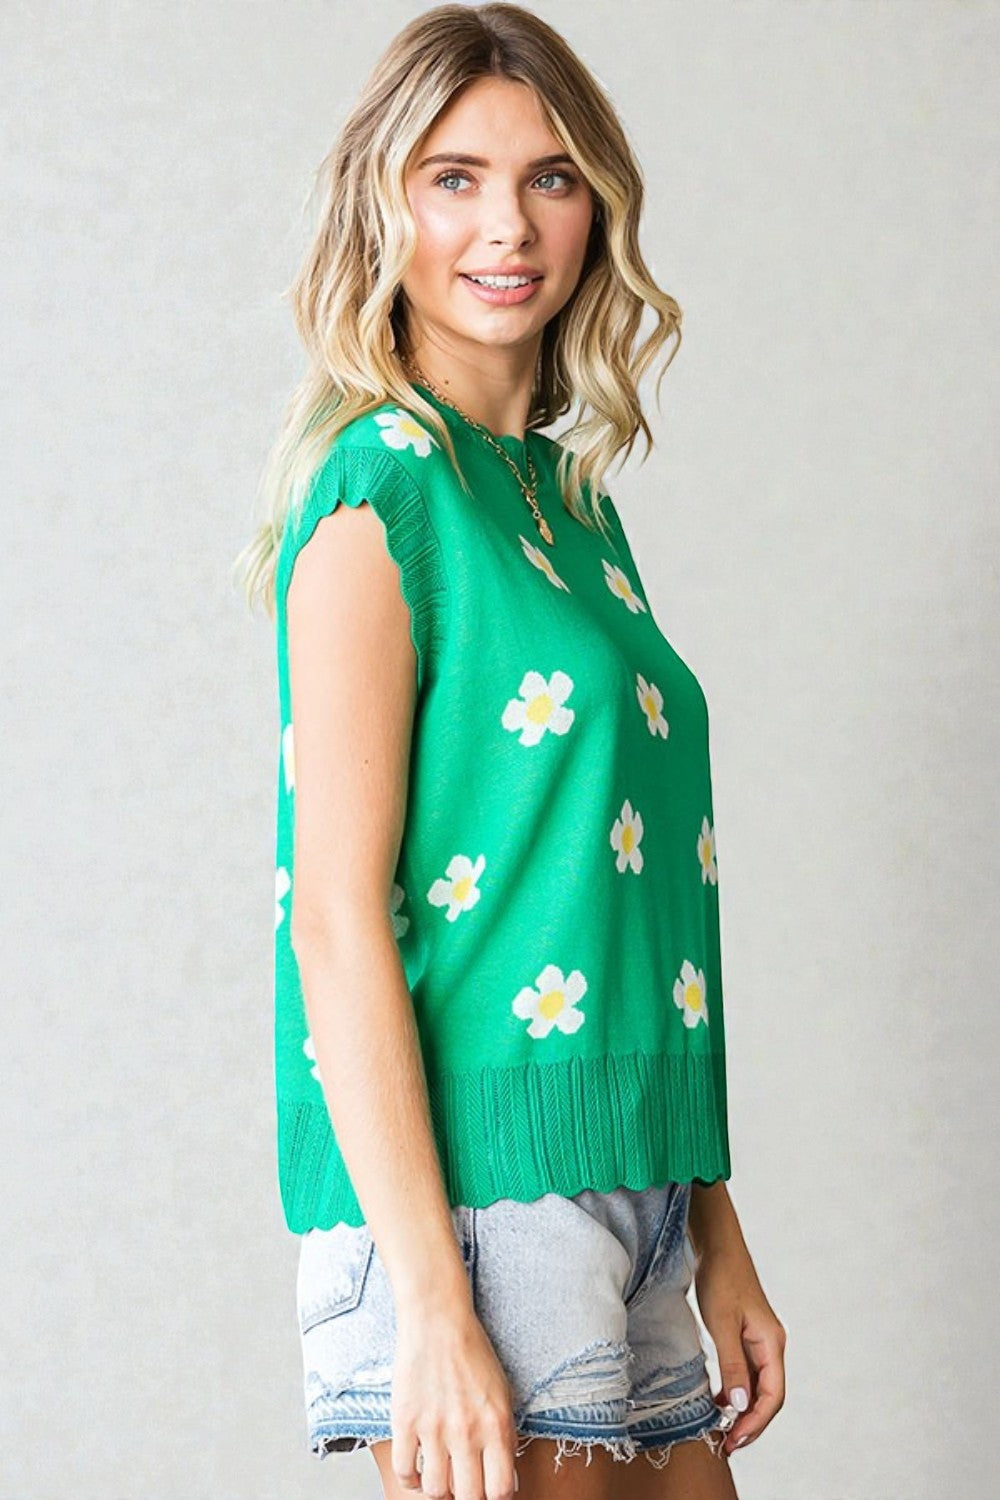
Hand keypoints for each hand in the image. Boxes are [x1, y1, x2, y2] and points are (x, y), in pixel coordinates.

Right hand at [391, 1298, 519, 1497]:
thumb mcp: (503, 1394)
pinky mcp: (404, 1421)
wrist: (438, 1321)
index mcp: (496, 1425)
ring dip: (438, 1489)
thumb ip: (506, 1438)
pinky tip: (417, 1470)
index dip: (495, 1498)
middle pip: (467, 1497)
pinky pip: (404, 1471)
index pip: (499, 1491)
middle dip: (467, 1497)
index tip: (488, 1491)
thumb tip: (506, 1483)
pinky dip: (410, 1480)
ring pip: (434, 1490)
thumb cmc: (473, 1354)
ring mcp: (433, 1428)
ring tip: (441, 1477)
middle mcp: (466, 1432)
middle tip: (463, 1486)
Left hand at [693, 1239, 785, 1456]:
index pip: (773, 1395)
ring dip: (743, 1409)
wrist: (717, 1246)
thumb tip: (740, 1405)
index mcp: (772, 1343)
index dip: (756, 1421)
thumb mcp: (722, 1323)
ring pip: (757, 1386)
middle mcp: (770, 1345)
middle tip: (727, 1444)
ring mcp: (759, 1340)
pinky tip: (720, 1400)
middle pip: (768, 1395)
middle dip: (750, 1422)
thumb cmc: (720, 1278)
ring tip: (722, 1429)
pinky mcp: (745, 1335)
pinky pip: (746, 1372)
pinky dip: (736, 1390)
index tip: (735, 1439)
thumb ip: (732, 1364)